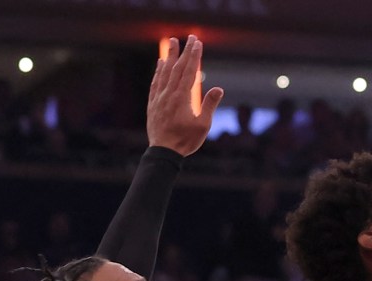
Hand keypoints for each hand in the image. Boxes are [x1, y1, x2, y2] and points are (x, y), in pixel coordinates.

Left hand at [147, 36, 223, 156]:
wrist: (164, 152)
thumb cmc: (185, 141)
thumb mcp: (202, 126)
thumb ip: (210, 106)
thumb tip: (219, 89)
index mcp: (182, 97)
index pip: (189, 71)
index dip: (194, 56)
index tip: (197, 43)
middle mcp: (169, 93)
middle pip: (177, 67)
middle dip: (184, 51)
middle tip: (189, 37)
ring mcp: (159, 98)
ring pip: (164, 72)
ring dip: (169, 56)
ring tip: (172, 42)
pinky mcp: (153, 104)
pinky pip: (155, 83)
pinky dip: (158, 71)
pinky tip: (160, 63)